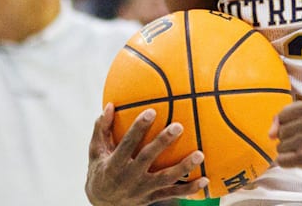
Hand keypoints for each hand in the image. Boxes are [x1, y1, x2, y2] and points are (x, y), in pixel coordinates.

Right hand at [86, 104, 207, 205]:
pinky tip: (206, 180)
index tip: (151, 111)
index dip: (138, 128)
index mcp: (114, 163)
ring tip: (200, 154)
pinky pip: (173, 193)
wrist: (103, 203)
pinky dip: (189, 189)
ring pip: (165, 179)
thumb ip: (102, 128)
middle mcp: (129, 177)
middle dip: (163, 142)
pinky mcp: (152, 197)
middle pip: (148, 158)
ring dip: (184, 167)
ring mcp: (143, 189)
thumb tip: (109, 105)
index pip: (127, 143)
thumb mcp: (95, 150)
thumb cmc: (100, 169)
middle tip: (178, 126)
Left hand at [269, 100, 301, 174]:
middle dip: (289, 138)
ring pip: (280, 147)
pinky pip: (282, 160)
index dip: (288, 124)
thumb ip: (289, 115)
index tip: (301, 129)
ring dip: (289, 151)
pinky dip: (287, 162)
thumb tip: (270, 134)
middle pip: (280, 132)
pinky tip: (301, 160)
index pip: (282, 115)